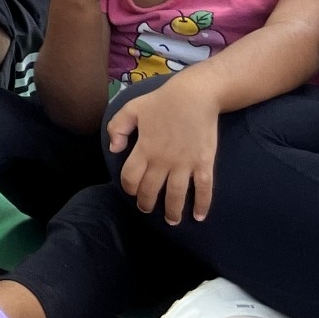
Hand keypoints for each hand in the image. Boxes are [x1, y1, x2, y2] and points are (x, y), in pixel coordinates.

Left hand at [109, 78, 220, 223]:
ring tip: (172, 221)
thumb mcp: (131, 109)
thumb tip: (114, 150)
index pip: (130, 177)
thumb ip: (117, 128)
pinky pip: (204, 189)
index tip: (131, 191)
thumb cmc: (161, 101)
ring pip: (176, 195)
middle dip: (147, 204)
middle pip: (151, 190)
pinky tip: (199, 217)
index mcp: (144, 148)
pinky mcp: (204, 164)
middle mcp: (163, 160)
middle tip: (147, 209)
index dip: (129, 187)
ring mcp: (185, 164)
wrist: (195, 96)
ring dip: (173, 211)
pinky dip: (202, 205)